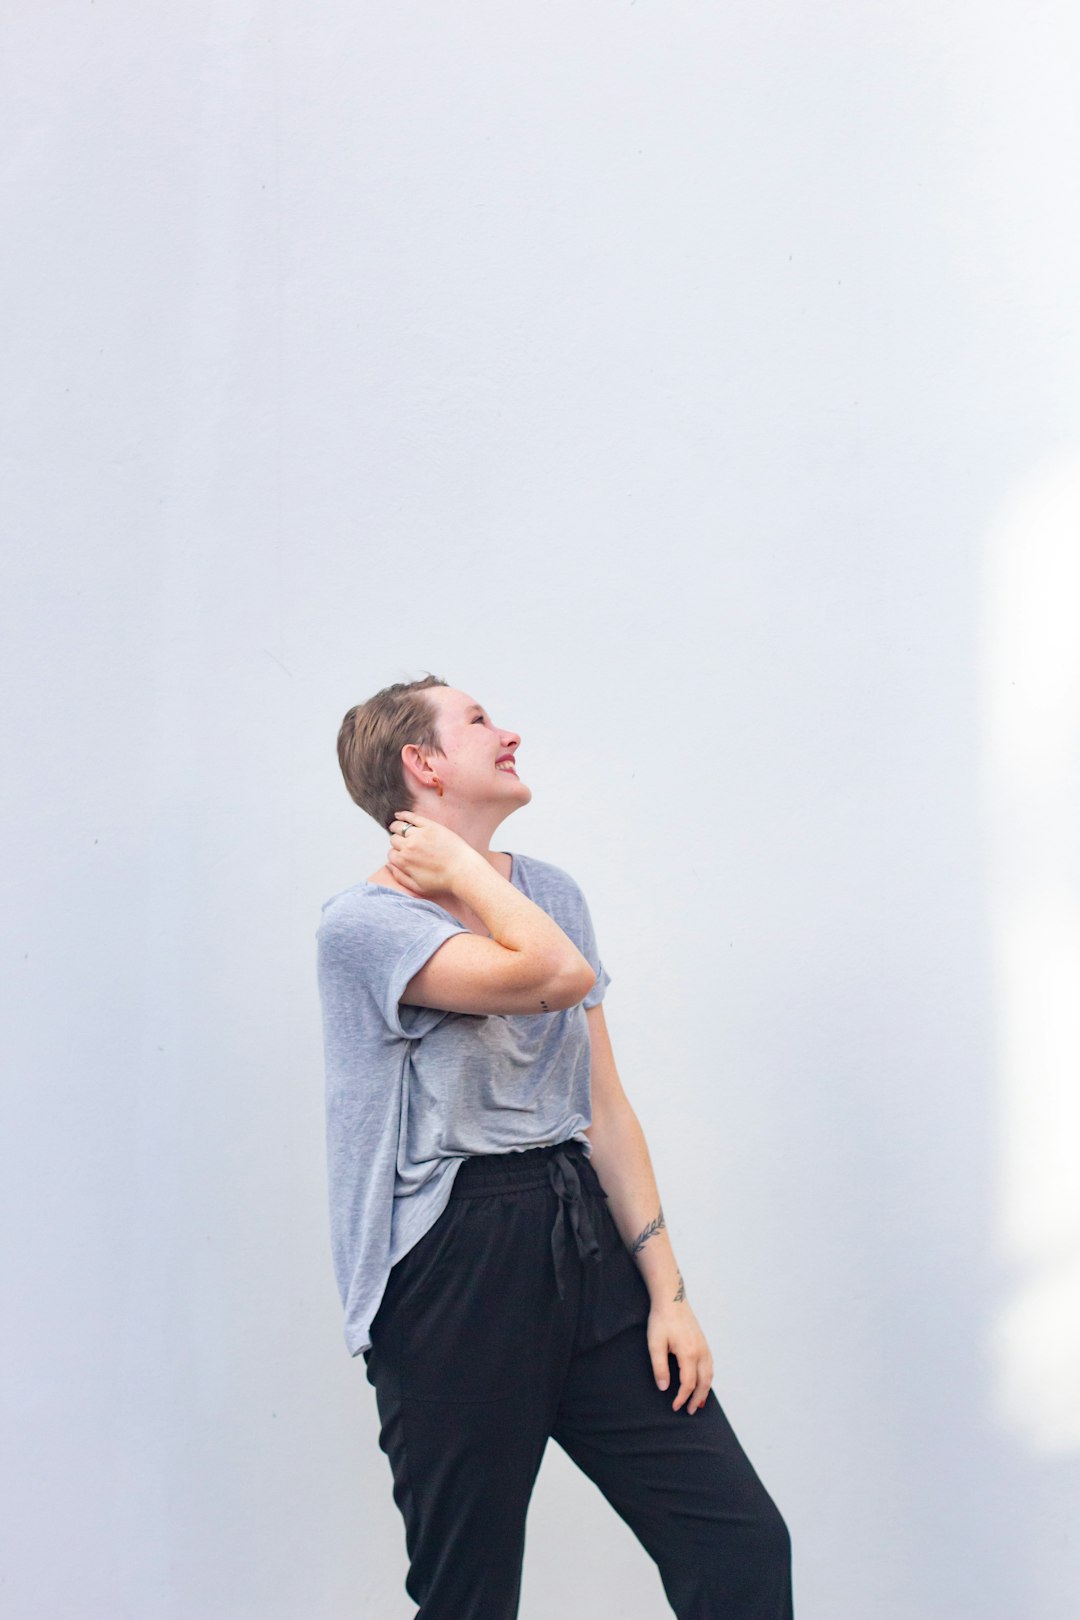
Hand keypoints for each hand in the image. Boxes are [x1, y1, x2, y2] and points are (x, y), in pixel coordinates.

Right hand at [387, 810, 481, 898]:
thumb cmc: (443, 881)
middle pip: (394, 840)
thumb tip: (389, 866)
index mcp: (404, 861)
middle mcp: (408, 846)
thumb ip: (400, 878)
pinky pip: (412, 817)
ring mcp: (419, 834)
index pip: (391, 854)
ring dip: (396, 827)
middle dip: (397, 842)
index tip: (402, 855)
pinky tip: (399, 815)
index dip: (396, 854)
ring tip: (396, 827)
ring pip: (399, 826)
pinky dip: (403, 815)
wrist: (463, 871)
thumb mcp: (417, 887)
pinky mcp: (430, 826)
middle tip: (403, 843)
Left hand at [646, 1298, 713, 1414]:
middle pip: (703, 1382)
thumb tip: (664, 1387)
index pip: (688, 1383)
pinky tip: (702, 1382)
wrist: (671, 1298)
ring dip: (705, 1390)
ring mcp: (704, 1346)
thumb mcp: (655, 1343)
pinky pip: (710, 1365)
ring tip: (698, 1402)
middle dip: (697, 1399)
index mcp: (688, 1353)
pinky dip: (708, 1378)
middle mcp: (700, 1351)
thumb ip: (659, 1367)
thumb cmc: (661, 1320)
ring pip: (710, 1374)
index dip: (682, 1397)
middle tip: (689, 1411)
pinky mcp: (703, 1342)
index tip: (674, 1406)